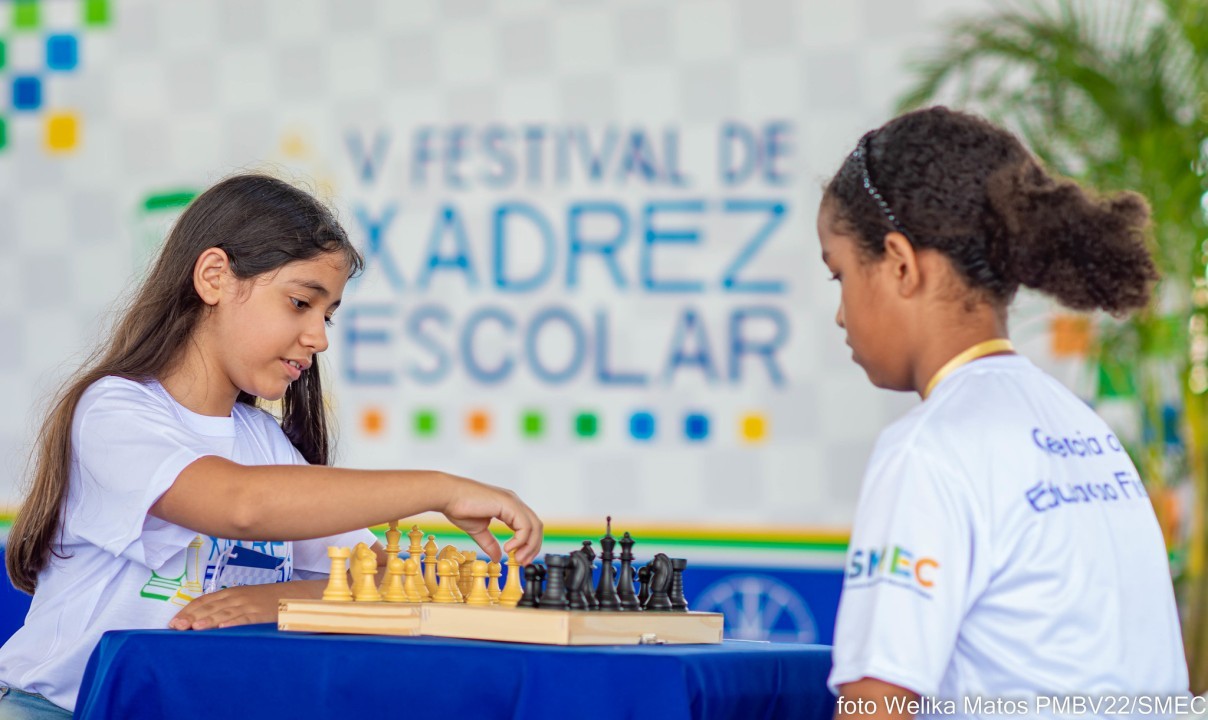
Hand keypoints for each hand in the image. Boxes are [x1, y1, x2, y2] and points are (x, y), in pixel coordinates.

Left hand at [167, 581, 321, 629]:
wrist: (293, 595)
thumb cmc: (266, 600)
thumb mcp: (244, 598)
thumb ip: (226, 606)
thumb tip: (201, 619)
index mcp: (231, 592)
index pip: (204, 600)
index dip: (188, 610)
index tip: (174, 622)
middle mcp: (237, 597)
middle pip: (211, 607)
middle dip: (192, 617)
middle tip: (177, 627)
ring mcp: (249, 605)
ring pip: (225, 613)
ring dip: (209, 620)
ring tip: (194, 628)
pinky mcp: (261, 614)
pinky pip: (246, 618)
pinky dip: (234, 623)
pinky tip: (223, 628)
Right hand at [439, 474, 543, 564]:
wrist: (448, 496)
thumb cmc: (459, 508)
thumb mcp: (478, 530)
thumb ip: (490, 543)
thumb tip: (498, 558)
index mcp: (509, 507)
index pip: (529, 526)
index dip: (529, 544)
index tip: (520, 559)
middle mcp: (514, 502)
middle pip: (536, 526)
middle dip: (533, 547)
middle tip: (523, 562)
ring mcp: (513, 501)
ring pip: (534, 526)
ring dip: (529, 546)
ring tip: (517, 558)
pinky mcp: (509, 504)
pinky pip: (524, 526)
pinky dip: (520, 540)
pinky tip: (508, 549)